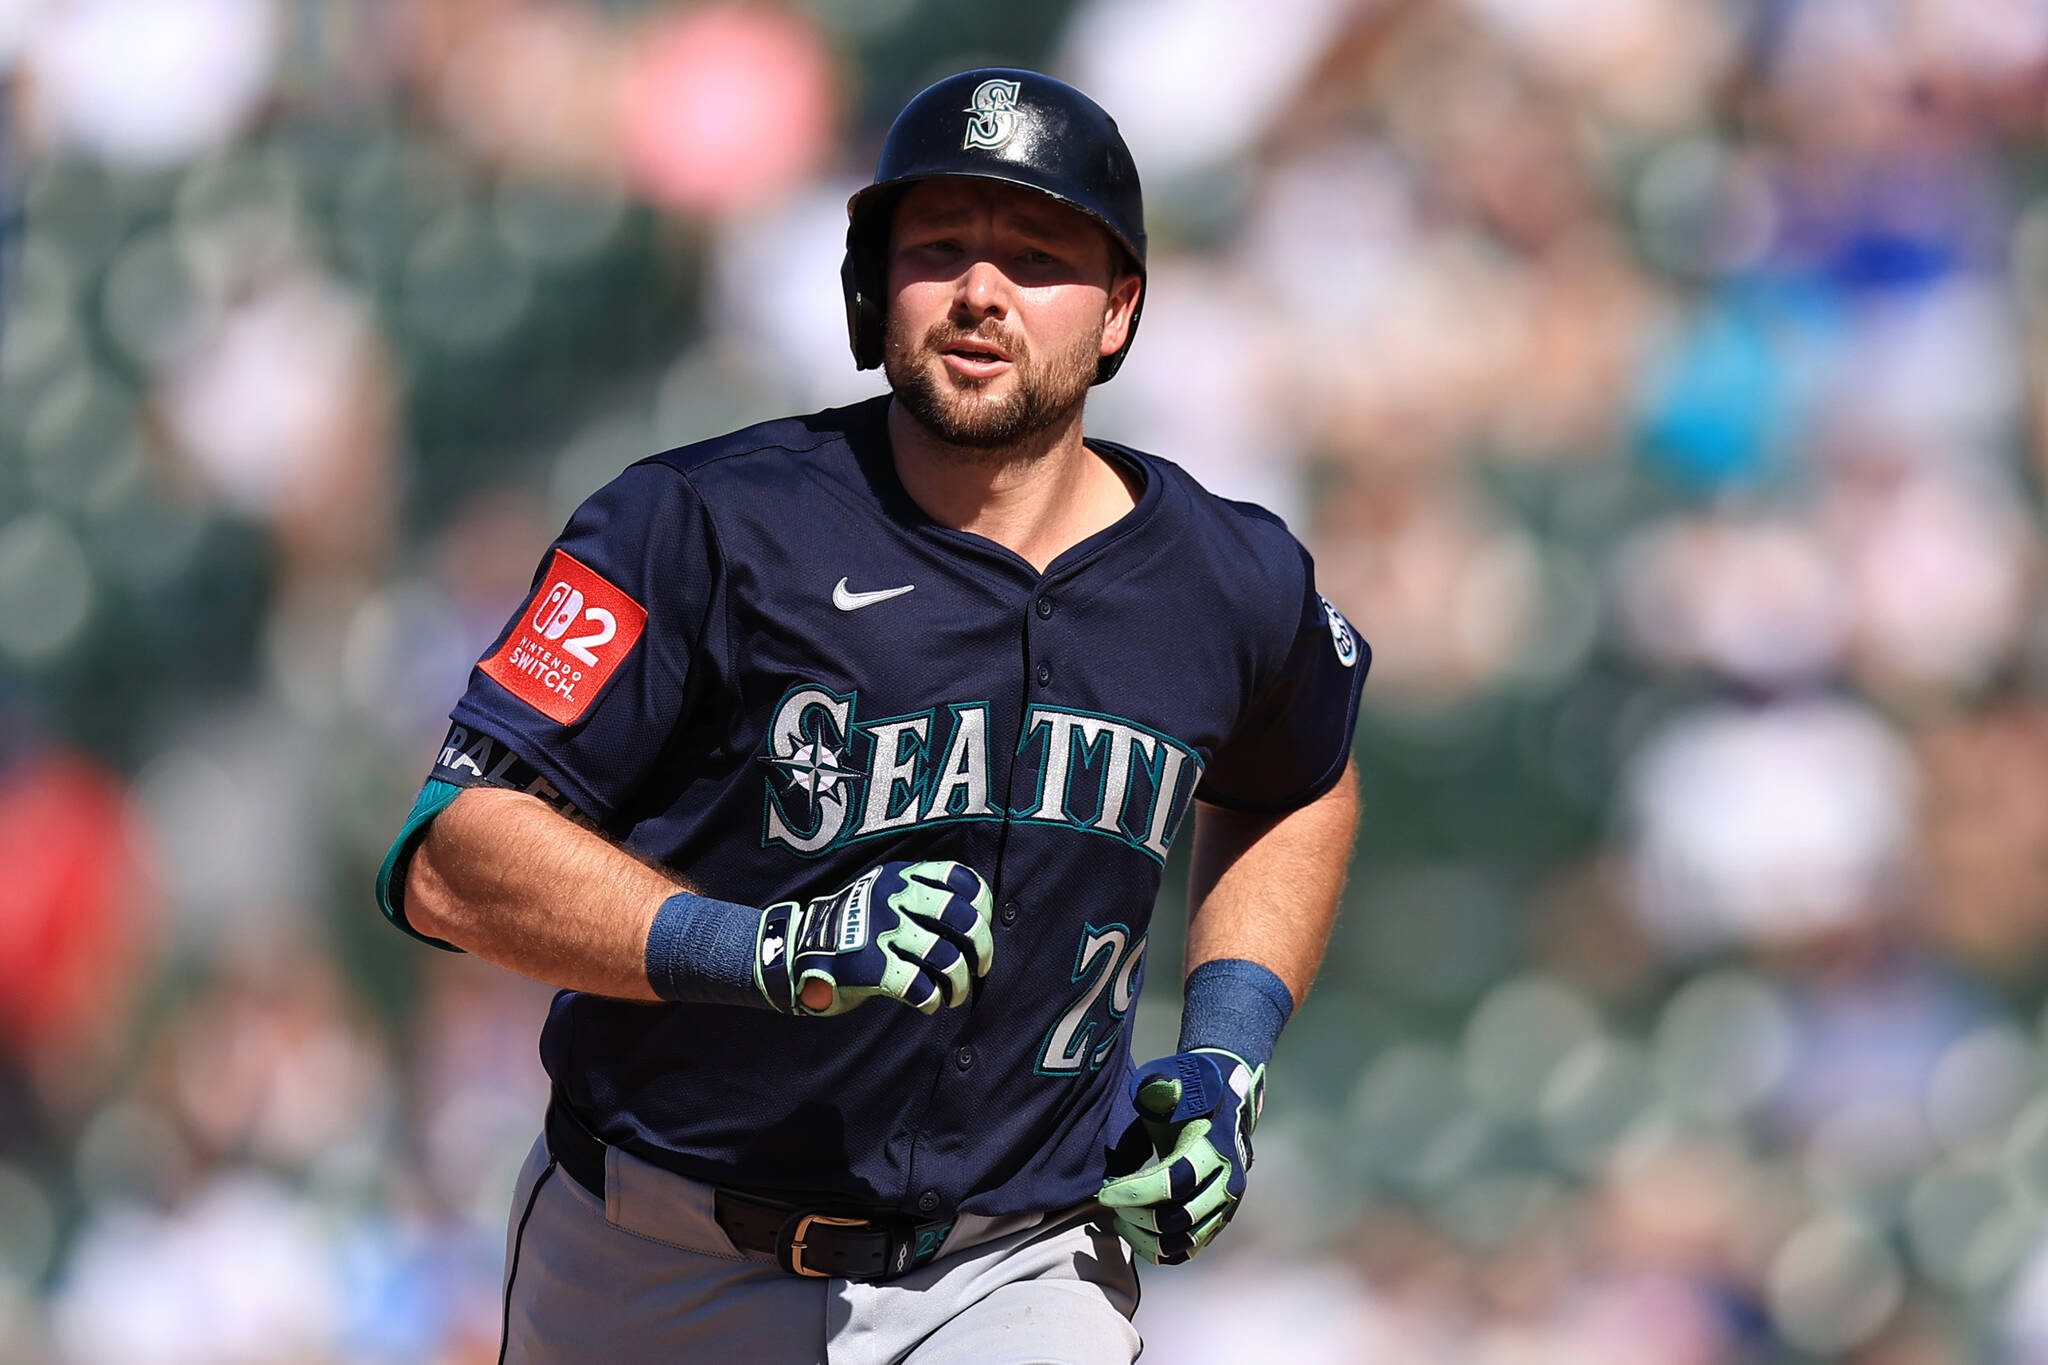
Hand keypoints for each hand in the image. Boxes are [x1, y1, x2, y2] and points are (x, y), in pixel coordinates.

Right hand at [755, 861, 993, 1016]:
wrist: (793, 950)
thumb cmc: (848, 927)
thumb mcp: (878, 890)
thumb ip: (917, 895)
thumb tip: (972, 923)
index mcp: (900, 877)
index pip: (959, 878)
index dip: (981, 903)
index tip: (981, 925)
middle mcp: (893, 899)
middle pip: (961, 918)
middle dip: (982, 947)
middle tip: (982, 966)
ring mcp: (881, 932)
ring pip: (946, 958)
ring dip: (961, 983)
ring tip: (957, 994)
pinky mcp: (870, 968)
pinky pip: (920, 987)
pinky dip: (932, 1000)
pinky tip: (929, 1003)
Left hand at [1097, 1048, 1264, 1263]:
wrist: (1227, 1107)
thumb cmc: (1189, 1098)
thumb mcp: (1174, 1086)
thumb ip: (1160, 1088)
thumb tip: (1155, 1091)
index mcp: (1212, 1150)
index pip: (1170, 1184)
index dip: (1133, 1192)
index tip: (1104, 1191)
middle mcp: (1225, 1184)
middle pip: (1175, 1219)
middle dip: (1135, 1216)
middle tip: (1111, 1204)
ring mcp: (1225, 1206)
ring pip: (1183, 1241)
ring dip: (1146, 1238)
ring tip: (1121, 1220)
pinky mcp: (1219, 1220)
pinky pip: (1189, 1250)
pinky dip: (1161, 1251)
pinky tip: (1136, 1235)